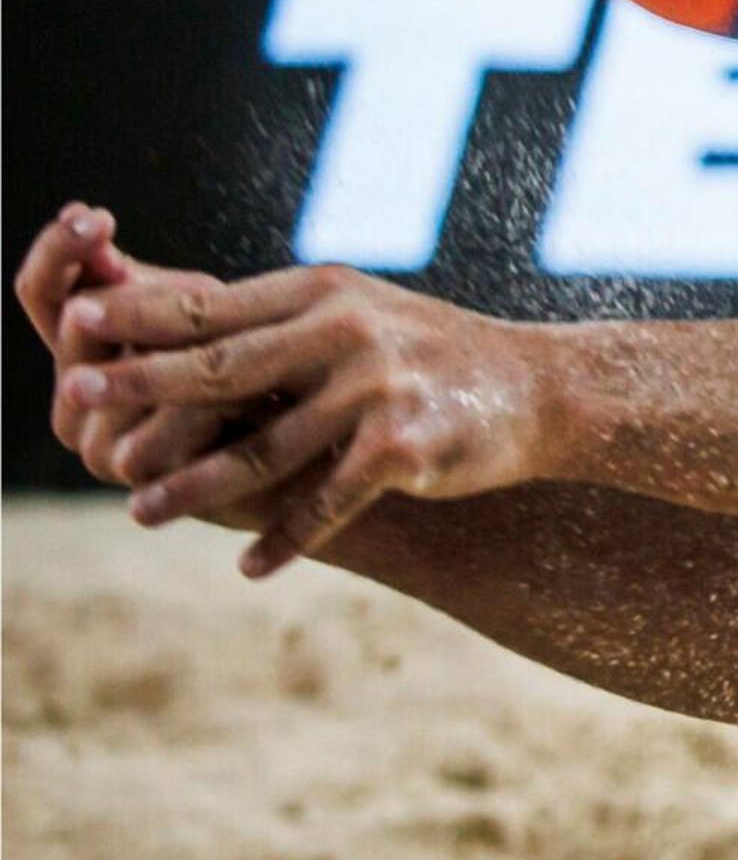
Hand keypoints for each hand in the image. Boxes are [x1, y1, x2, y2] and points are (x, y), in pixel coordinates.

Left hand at [56, 260, 549, 575]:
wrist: (544, 388)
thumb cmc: (432, 356)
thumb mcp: (361, 314)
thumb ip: (283, 321)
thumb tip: (177, 329)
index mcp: (325, 291)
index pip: (215, 304)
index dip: (140, 312)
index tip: (75, 316)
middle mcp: (347, 331)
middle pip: (221, 367)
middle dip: (140, 383)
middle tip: (72, 395)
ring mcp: (377, 388)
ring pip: (261, 450)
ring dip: (193, 488)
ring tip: (139, 513)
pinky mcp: (405, 446)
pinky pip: (326, 504)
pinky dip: (285, 541)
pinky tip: (250, 568)